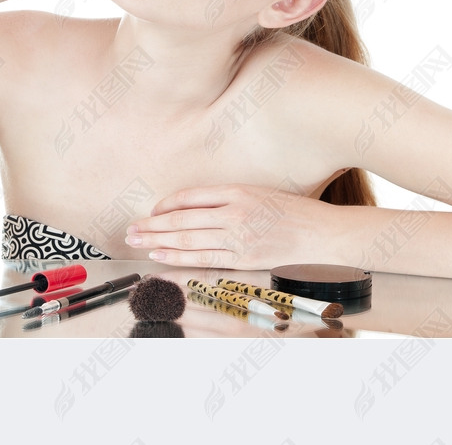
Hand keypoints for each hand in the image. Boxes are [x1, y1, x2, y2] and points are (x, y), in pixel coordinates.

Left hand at [123, 184, 334, 269]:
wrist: (321, 233)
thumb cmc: (292, 212)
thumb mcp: (259, 193)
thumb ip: (229, 198)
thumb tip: (195, 207)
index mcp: (238, 191)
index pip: (191, 196)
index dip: (166, 205)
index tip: (151, 211)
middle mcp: (234, 212)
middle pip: (183, 219)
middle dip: (153, 225)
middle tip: (130, 229)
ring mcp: (238, 237)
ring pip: (188, 240)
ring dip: (159, 242)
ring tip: (138, 242)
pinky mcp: (243, 260)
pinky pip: (204, 259)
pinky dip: (179, 259)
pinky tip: (161, 257)